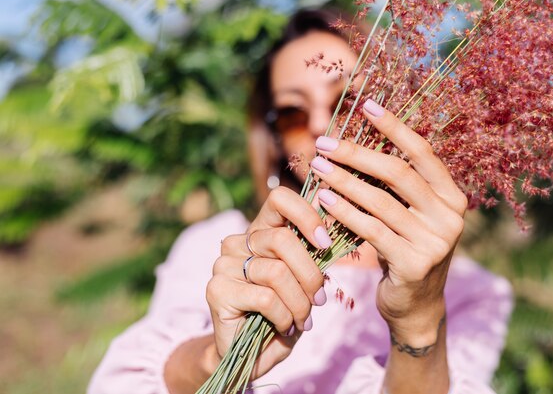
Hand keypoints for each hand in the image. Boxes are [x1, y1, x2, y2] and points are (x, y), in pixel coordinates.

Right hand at [205, 187, 329, 379]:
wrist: (251, 355)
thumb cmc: (282, 314)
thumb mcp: (304, 281)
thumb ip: (312, 254)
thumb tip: (334, 226)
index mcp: (260, 232)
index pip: (279, 199)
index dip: (306, 215)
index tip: (325, 244)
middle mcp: (238, 242)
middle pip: (283, 240)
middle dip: (310, 275)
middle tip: (319, 299)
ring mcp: (224, 264)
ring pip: (277, 272)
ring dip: (299, 303)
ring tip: (303, 320)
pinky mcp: (217, 290)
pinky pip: (265, 298)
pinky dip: (284, 316)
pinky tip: (284, 327)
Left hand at [311, 99, 467, 346]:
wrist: (416, 305)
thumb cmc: (405, 249)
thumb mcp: (409, 215)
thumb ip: (395, 186)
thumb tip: (356, 143)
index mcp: (452, 197)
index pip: (423, 153)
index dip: (394, 127)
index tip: (366, 105)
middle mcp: (450, 216)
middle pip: (398, 173)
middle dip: (357, 154)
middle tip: (324, 143)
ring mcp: (436, 242)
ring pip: (380, 201)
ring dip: (343, 181)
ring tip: (316, 167)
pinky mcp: (415, 264)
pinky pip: (371, 230)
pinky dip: (344, 212)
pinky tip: (323, 200)